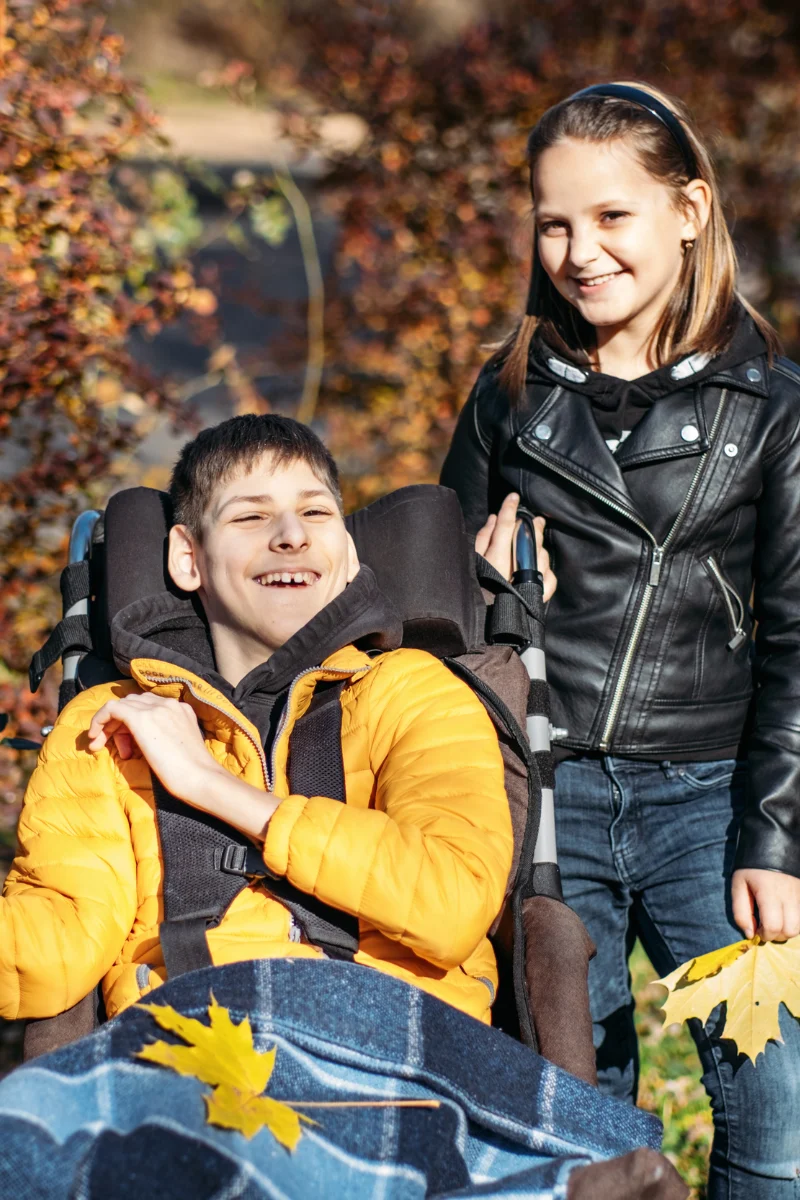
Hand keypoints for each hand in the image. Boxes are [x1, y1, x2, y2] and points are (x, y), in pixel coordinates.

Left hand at [88, 692, 279, 841]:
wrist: (199, 776)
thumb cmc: (193, 771)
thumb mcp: (178, 745)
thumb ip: (164, 735)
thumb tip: (144, 741)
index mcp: (180, 709)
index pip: (149, 706)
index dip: (132, 724)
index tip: (126, 746)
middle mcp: (168, 704)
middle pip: (134, 703)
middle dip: (118, 723)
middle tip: (109, 745)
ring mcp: (155, 708)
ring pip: (122, 704)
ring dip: (109, 723)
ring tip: (100, 744)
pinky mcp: (141, 718)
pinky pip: (112, 709)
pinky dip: (100, 720)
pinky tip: (94, 736)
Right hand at [475, 493, 556, 600]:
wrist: (489, 629)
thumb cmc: (476, 594)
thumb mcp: (473, 564)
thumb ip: (483, 540)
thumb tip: (495, 519)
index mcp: (497, 558)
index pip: (506, 525)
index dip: (510, 508)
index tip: (513, 497)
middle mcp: (516, 567)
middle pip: (529, 538)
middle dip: (532, 525)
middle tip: (534, 518)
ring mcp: (532, 580)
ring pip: (541, 554)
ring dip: (540, 544)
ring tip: (538, 538)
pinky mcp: (541, 595)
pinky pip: (549, 576)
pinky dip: (546, 568)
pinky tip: (543, 565)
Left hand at [731, 868, 799, 941]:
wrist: (772, 845)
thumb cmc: (751, 867)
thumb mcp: (738, 885)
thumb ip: (741, 912)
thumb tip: (750, 934)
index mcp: (770, 893)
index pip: (774, 927)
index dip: (764, 935)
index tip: (756, 930)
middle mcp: (789, 896)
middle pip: (791, 930)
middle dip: (777, 935)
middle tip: (766, 927)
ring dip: (787, 929)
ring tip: (775, 921)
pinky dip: (794, 921)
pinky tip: (784, 914)